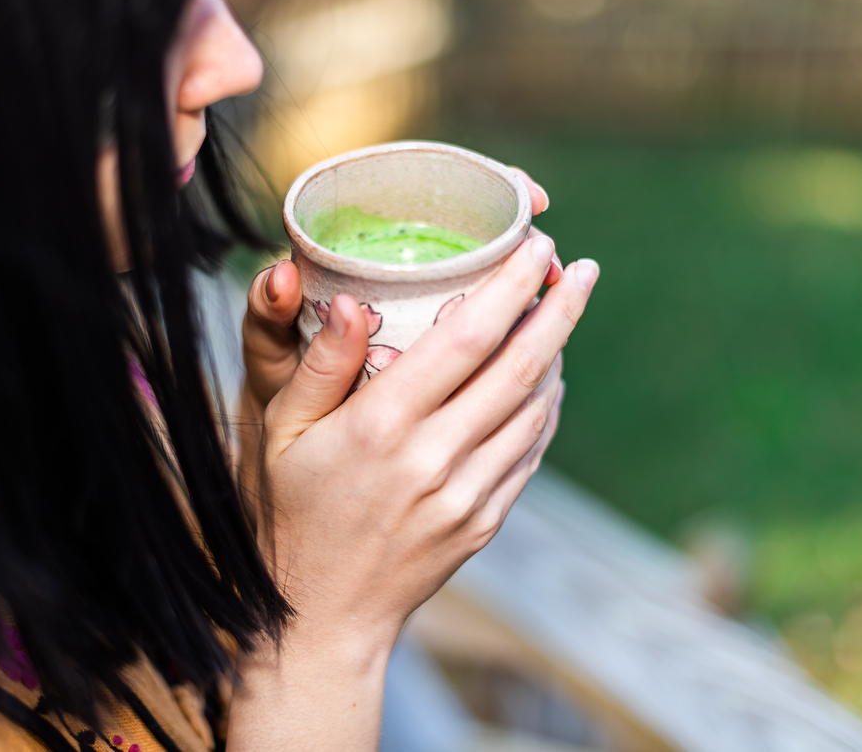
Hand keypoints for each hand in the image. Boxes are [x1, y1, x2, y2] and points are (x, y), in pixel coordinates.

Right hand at [227, 172, 594, 751]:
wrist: (321, 616)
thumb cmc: (289, 513)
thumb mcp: (280, 434)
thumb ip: (318, 364)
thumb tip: (349, 300)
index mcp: (382, 427)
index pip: (467, 337)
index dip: (512, 285)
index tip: (537, 245)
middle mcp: (434, 459)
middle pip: (520, 367)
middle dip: (559, 308)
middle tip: (581, 267)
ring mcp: (467, 495)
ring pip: (536, 408)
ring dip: (559, 354)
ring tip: (564, 311)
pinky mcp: (484, 522)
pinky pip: (531, 451)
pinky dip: (546, 406)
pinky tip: (546, 379)